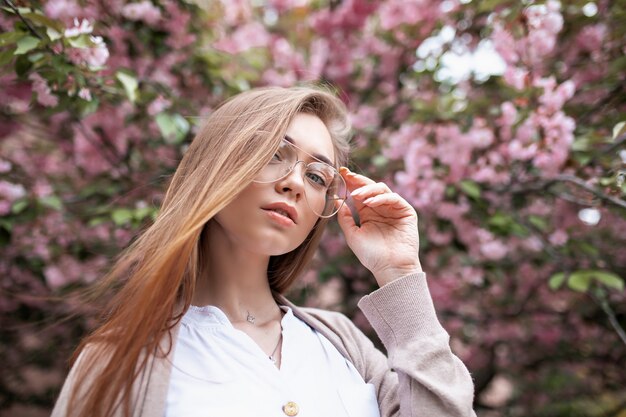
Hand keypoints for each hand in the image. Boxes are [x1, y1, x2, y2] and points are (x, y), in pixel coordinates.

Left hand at [335, 167, 421, 286]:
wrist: (390, 268)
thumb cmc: (371, 255)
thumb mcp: (352, 235)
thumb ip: (345, 218)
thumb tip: (336, 200)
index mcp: (368, 213)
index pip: (359, 193)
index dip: (350, 182)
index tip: (340, 173)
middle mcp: (381, 209)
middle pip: (370, 187)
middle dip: (358, 180)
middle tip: (347, 175)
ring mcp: (394, 209)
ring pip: (382, 189)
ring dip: (368, 189)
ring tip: (357, 195)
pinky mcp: (406, 212)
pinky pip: (393, 198)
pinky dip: (381, 198)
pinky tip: (370, 202)